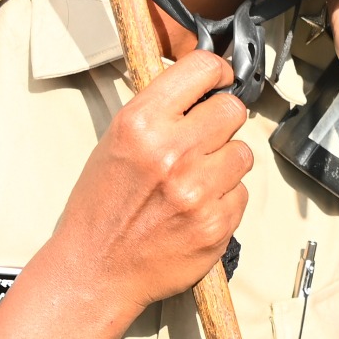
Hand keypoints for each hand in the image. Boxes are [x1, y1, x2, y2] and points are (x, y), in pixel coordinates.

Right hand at [56, 51, 254, 316]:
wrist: (94, 271)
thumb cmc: (102, 208)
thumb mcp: (116, 142)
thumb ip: (161, 113)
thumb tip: (206, 89)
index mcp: (141, 124)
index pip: (203, 68)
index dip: (217, 71)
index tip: (220, 80)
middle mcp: (172, 152)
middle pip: (233, 109)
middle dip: (222, 122)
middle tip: (204, 141)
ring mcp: (198, 190)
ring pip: (243, 153)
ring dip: (226, 164)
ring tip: (195, 181)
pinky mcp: (217, 223)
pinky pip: (242, 194)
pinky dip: (225, 200)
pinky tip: (196, 209)